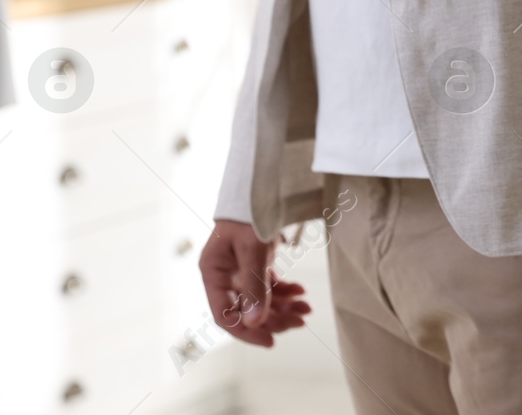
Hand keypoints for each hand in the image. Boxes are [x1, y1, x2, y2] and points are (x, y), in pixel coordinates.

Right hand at [199, 219, 311, 345]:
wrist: (262, 182)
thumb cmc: (251, 211)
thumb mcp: (254, 248)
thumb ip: (255, 286)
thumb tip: (256, 323)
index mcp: (214, 273)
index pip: (225, 315)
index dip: (247, 332)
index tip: (271, 341)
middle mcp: (225, 274)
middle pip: (247, 309)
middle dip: (274, 318)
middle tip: (301, 320)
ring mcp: (240, 268)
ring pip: (260, 299)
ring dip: (283, 306)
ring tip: (307, 308)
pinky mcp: (255, 261)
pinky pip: (269, 284)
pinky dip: (285, 290)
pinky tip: (301, 292)